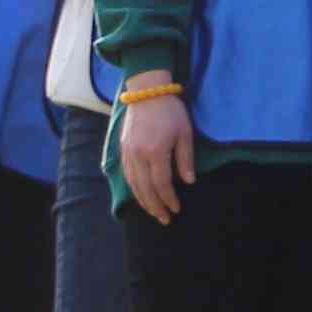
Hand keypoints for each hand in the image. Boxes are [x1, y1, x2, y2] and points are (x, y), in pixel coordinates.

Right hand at [115, 90, 195, 223]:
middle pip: (145, 189)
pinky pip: (127, 175)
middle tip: (165, 219)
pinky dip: (134, 188)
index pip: (161, 184)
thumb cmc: (170, 111)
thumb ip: (185, 159)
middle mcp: (137, 155)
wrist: (146, 92)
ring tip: (153, 212)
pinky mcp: (122, 149)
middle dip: (155, 206)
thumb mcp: (185, 133)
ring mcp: (127, 153)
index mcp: (155, 152)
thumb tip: (188, 182)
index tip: (176, 209)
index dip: (169, 199)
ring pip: (133, 184)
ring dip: (143, 201)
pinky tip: (141, 195)